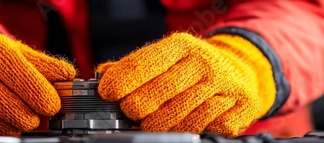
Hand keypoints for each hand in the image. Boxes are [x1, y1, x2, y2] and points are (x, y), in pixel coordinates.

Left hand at [96, 33, 275, 135]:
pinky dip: (183, 130)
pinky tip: (181, 122)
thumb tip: (103, 76)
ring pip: (175, 118)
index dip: (120, 82)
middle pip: (155, 94)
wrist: (241, 71)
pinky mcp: (237, 109)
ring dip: (157, 124)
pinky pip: (199, 129)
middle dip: (135, 107)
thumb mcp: (165, 57)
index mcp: (181, 46)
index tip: (107, 93)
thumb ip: (134, 67)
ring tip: (152, 120)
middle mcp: (204, 63)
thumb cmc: (194, 67)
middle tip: (131, 111)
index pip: (143, 65)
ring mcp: (223, 87)